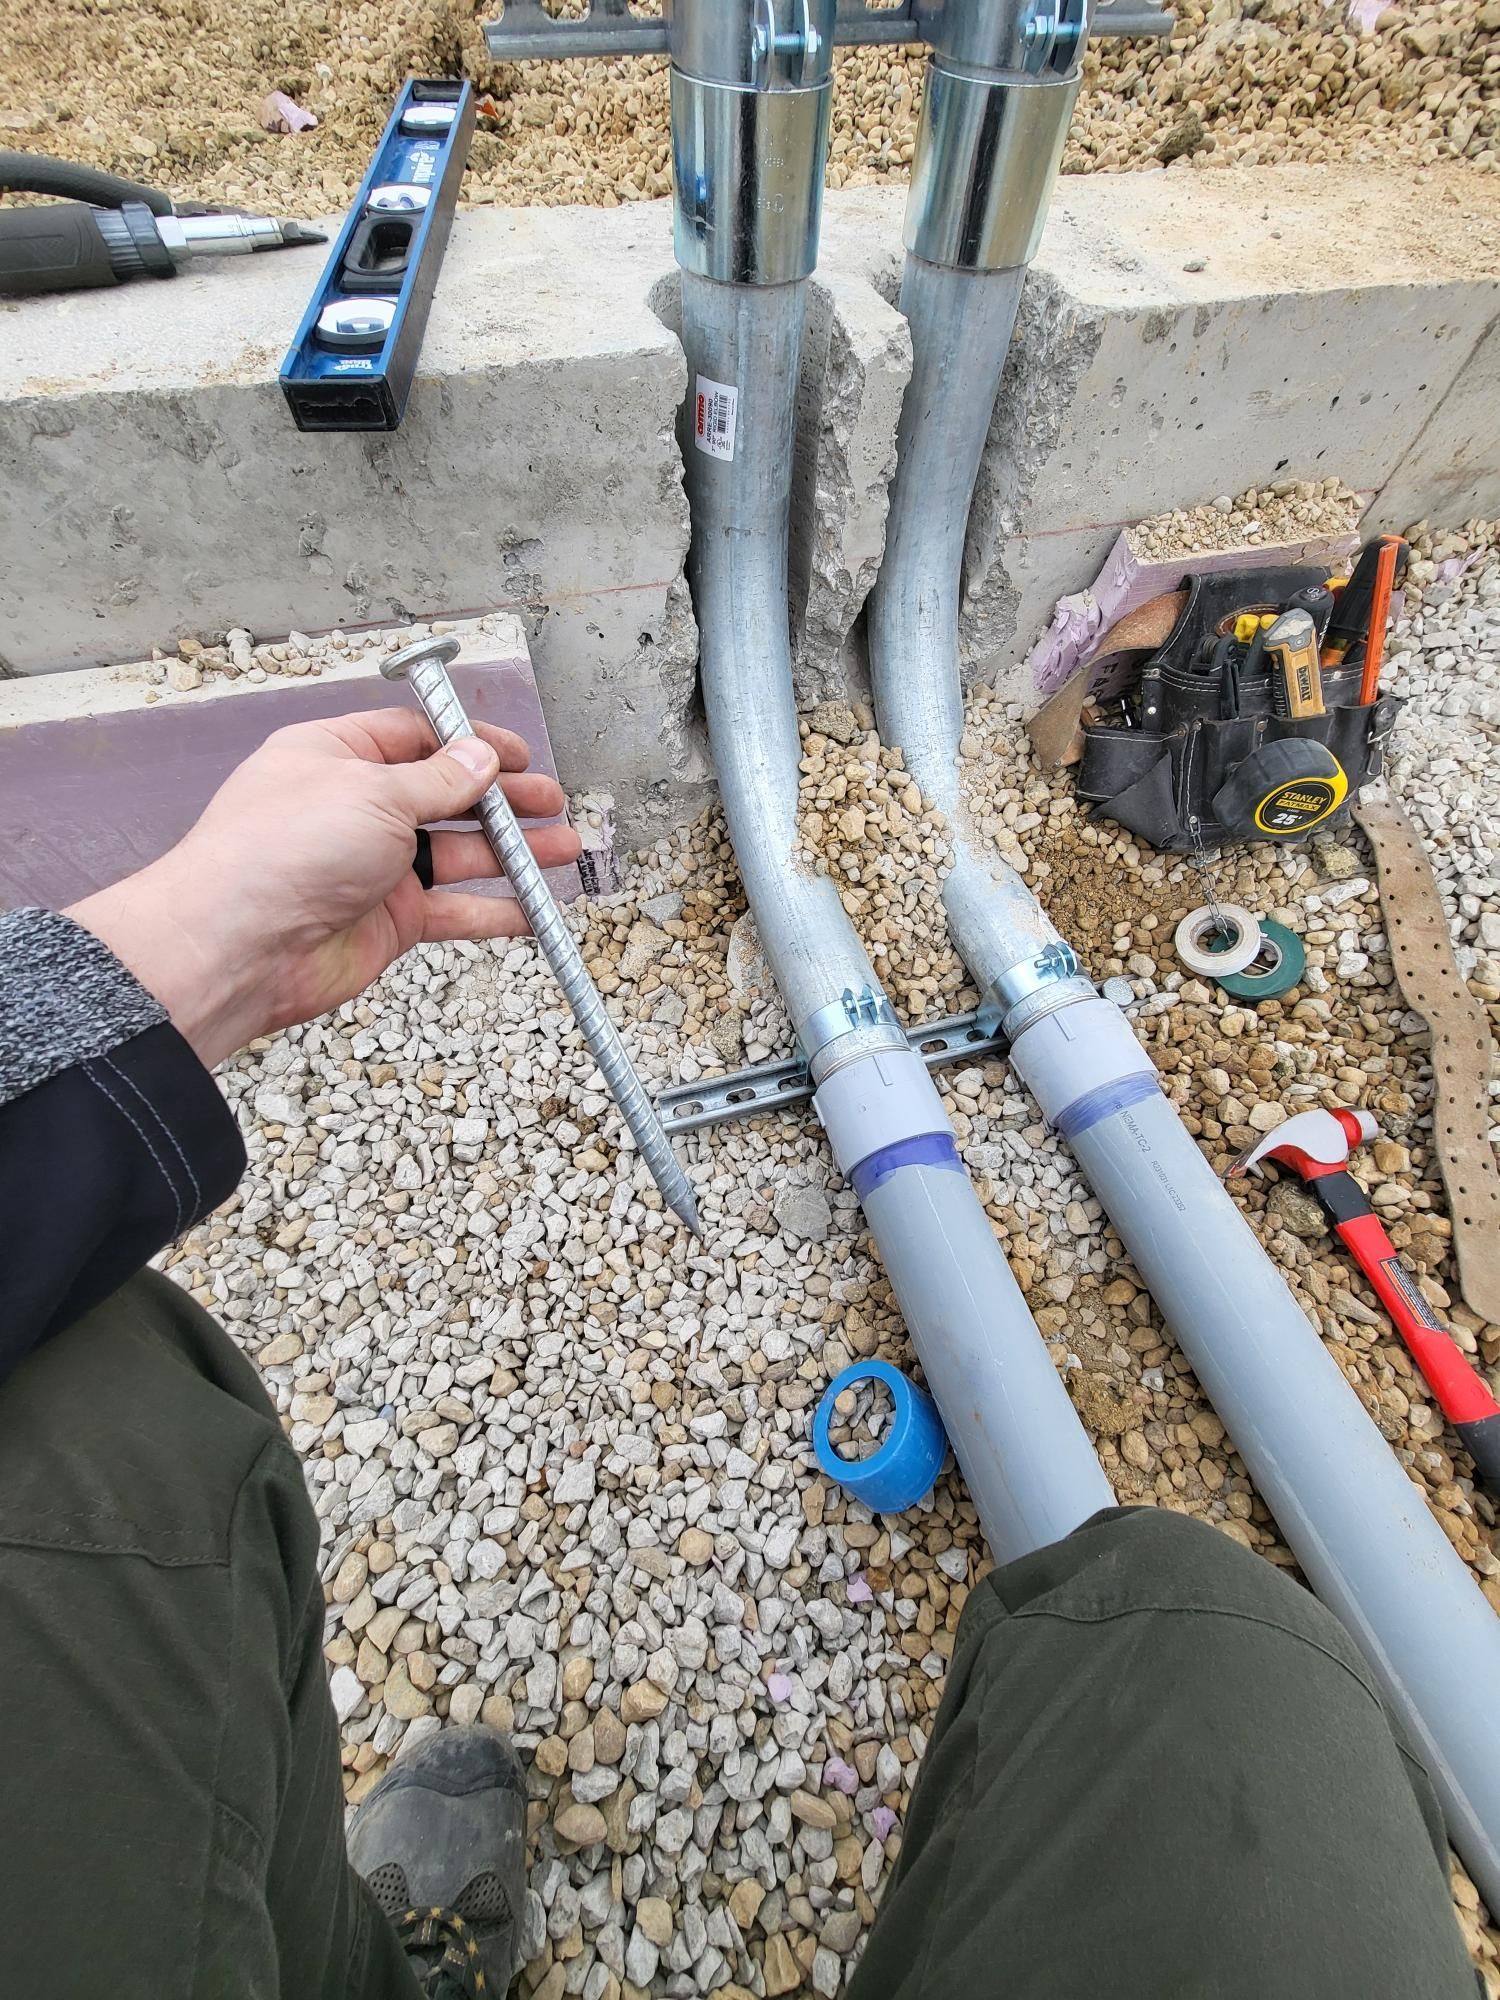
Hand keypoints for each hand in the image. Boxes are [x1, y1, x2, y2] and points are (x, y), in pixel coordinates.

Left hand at [68, 709, 581, 1068]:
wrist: (239, 945)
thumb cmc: (281, 851)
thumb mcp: (372, 792)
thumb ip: (437, 779)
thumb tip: (481, 759)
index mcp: (336, 756)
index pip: (415, 738)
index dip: (470, 743)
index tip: (517, 755)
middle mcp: (356, 810)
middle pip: (445, 797)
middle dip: (504, 800)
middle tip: (553, 804)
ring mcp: (374, 868)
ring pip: (459, 855)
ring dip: (513, 854)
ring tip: (565, 849)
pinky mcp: (389, 922)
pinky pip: (455, 911)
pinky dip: (496, 910)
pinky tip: (536, 909)